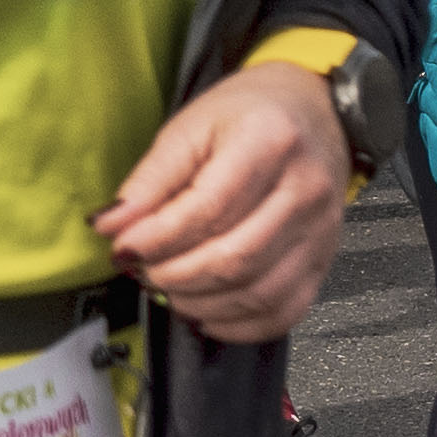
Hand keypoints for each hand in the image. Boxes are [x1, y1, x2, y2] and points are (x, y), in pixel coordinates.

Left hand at [93, 60, 348, 343]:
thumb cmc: (247, 115)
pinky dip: (240, 324)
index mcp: (270, 143)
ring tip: (166, 287)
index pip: (208, 209)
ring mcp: (322, 230)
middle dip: (174, 275)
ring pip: (260, 291)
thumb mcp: (189, 128)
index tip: (122, 247)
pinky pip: (286, 310)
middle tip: (140, 270)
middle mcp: (306, 190)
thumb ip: (149, 179)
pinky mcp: (325, 259)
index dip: (157, 238)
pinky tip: (205, 312)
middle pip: (236, 257)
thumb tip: (111, 225)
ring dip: (201, 302)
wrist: (311, 112)